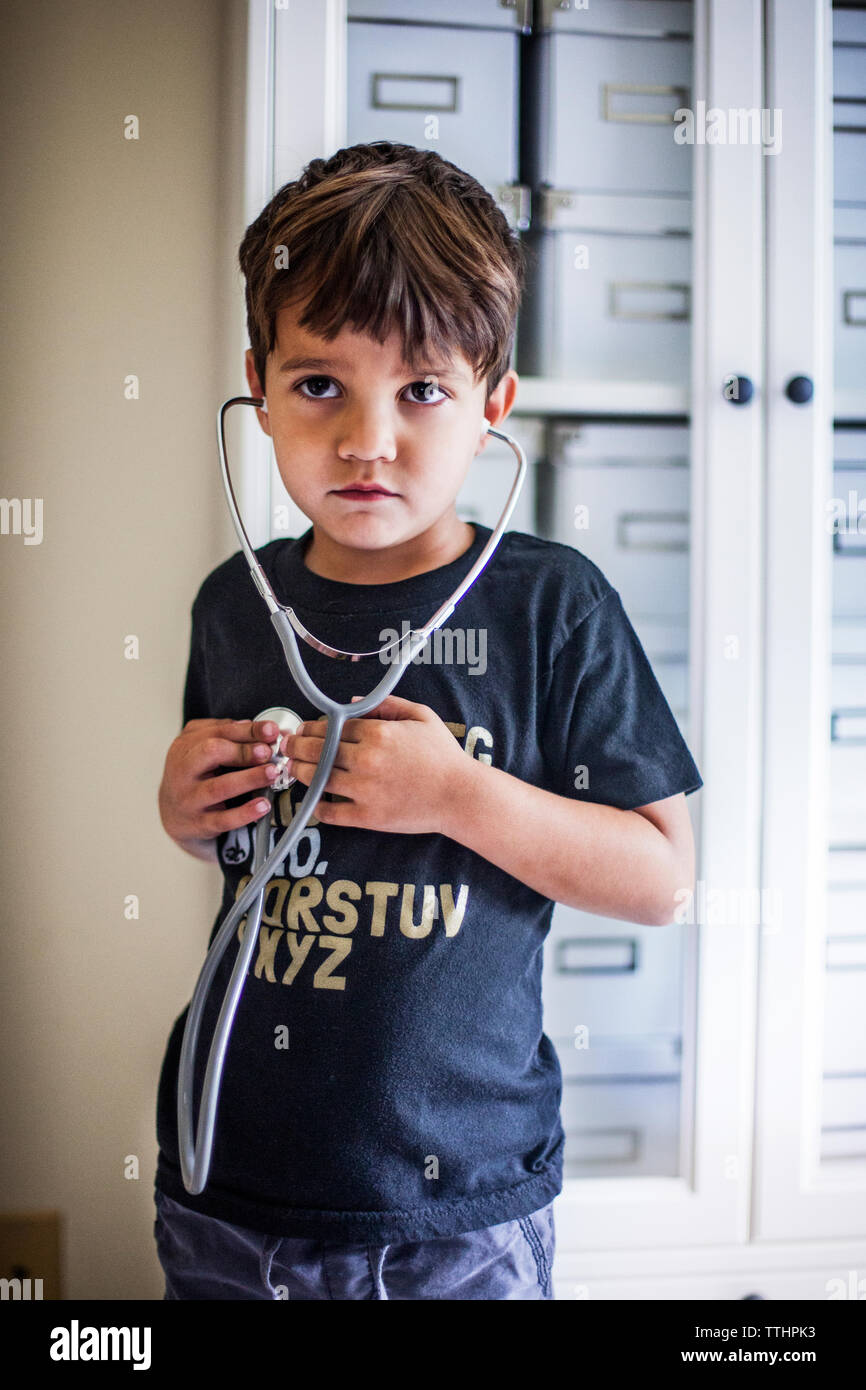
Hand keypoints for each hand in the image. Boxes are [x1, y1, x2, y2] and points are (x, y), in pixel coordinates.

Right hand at [158, 717, 283, 858]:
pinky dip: (245, 813)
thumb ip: (225, 734)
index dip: (248, 730)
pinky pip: (223, 819)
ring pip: (218, 787)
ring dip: (249, 779)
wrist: (172, 815)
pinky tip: (263, 805)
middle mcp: (183, 770)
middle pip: (210, 753)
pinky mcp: (198, 823)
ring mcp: (189, 798)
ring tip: (271, 773)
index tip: (271, 730)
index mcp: (186, 746)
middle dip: (243, 751)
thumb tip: (257, 728)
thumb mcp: (200, 748)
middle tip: (267, 752)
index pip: (218, 732)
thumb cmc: (192, 777)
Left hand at [286, 694, 468, 833]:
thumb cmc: (444, 755)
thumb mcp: (421, 717)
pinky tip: (315, 800)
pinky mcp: (367, 817)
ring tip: (295, 768)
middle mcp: (367, 760)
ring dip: (300, 772)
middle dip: (297, 746)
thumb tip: (349, 704)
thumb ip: (385, 705)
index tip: (305, 729)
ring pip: (316, 779)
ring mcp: (365, 790)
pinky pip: (330, 813)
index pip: (332, 726)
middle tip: (288, 746)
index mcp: (378, 733)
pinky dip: (317, 807)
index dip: (313, 727)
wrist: (460, 796)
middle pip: (317, 750)